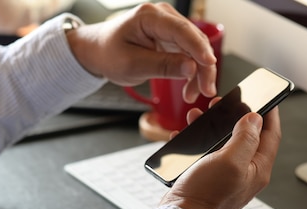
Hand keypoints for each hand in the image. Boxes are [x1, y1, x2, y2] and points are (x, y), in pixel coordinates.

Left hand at [66, 3, 216, 101]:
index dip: (198, 48)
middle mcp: (162, 16)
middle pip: (194, 39)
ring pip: (195, 48)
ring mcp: (169, 25)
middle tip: (206, 91)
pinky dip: (192, 70)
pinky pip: (189, 53)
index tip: (209, 64)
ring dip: (199, 71)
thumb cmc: (108, 54)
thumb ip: (163, 66)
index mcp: (149, 17)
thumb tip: (192, 68)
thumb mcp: (133, 65)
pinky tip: (189, 87)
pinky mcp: (171, 37)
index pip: (181, 31)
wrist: (98, 51)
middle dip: (203, 66)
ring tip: (193, 94)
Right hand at [160, 107, 281, 208]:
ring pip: (224, 143)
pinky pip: (207, 153)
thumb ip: (245, 138)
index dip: (270, 113)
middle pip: (247, 136)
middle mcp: (245, 172)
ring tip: (200, 116)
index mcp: (257, 168)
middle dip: (236, 116)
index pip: (271, 134)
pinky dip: (198, 141)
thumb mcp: (230, 161)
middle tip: (225, 103)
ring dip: (213, 127)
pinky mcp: (210, 178)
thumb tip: (254, 119)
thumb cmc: (206, 195)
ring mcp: (227, 176)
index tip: (267, 96)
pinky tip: (187, 135)